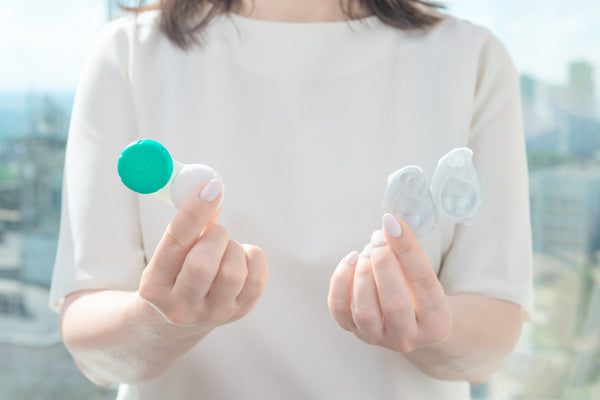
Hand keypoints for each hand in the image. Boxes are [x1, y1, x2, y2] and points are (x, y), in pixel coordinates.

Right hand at [138, 179, 268, 327]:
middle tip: (214, 232)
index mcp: (155, 286)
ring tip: (224, 250)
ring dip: (233, 248)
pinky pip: (257, 278)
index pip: (175, 243)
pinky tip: (239, 259)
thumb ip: (190, 226)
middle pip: (203, 264)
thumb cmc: (173, 273)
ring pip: (233, 273)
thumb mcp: (169, 254)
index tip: (211, 187)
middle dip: (215, 236)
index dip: (194, 211)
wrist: (176, 318)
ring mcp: (212, 314)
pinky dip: (252, 258)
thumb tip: (213, 192)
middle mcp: (181, 306)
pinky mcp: (239, 312)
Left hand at [328, 214, 451, 352]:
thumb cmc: (419, 292)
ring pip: (364, 310)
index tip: (393, 223)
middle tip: (378, 238)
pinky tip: (350, 261)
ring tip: (367, 250)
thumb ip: (410, 253)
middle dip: (383, 262)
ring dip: (363, 273)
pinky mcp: (356, 332)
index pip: (423, 282)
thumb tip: (390, 224)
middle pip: (394, 302)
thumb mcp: (426, 275)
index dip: (407, 249)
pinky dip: (340, 281)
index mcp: (437, 322)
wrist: (413, 324)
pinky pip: (340, 310)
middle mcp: (408, 337)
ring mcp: (379, 338)